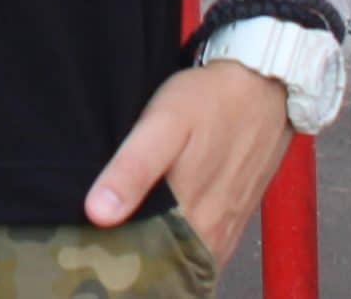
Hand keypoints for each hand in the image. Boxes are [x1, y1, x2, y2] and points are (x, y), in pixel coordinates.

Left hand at [85, 61, 293, 267]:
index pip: (147, 264)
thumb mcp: (163, 125)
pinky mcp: (234, 217)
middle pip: (165, 266)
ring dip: (155, 256)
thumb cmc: (209, 101)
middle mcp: (214, 233)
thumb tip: (99, 214)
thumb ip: (132, 169)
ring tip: (119, 240)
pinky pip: (204, 249)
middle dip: (133, 260)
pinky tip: (155, 232)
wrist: (262, 85)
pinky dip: (179, 247)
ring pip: (185, 260)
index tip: (88, 249)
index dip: (116, 261)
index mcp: (193, 217)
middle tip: (97, 243)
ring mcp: (227, 227)